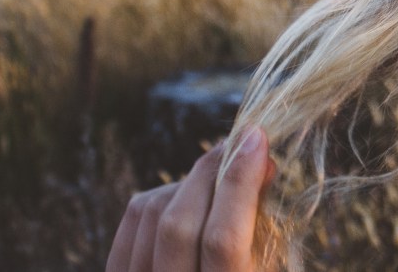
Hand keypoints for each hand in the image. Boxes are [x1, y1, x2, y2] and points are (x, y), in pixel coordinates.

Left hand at [106, 127, 275, 271]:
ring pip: (152, 213)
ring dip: (191, 182)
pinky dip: (163, 194)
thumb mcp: (264, 268)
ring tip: (220, 176)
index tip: (257, 138)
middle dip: (212, 170)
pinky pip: (133, 218)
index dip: (240, 182)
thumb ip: (261, 228)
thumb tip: (260, 162)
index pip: (223, 239)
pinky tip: (187, 194)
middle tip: (240, 142)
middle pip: (178, 222)